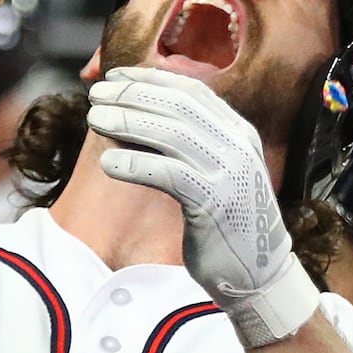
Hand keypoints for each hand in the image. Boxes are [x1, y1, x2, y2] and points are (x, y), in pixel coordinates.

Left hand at [87, 67, 318, 346]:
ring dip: (127, 122)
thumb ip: (188, 144)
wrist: (258, 275)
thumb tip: (136, 115)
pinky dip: (135, 164)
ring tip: (94, 120)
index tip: (114, 77)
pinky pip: (168, 174)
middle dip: (132, 96)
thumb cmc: (225, 224)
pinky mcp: (216, 203)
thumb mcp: (214, 173)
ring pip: (171, 134)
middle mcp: (239, 146)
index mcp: (239, 133)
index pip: (190, 91)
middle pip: (177, 106)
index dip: (149, 79)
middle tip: (96, 96)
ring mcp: (230, 173)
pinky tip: (108, 163)